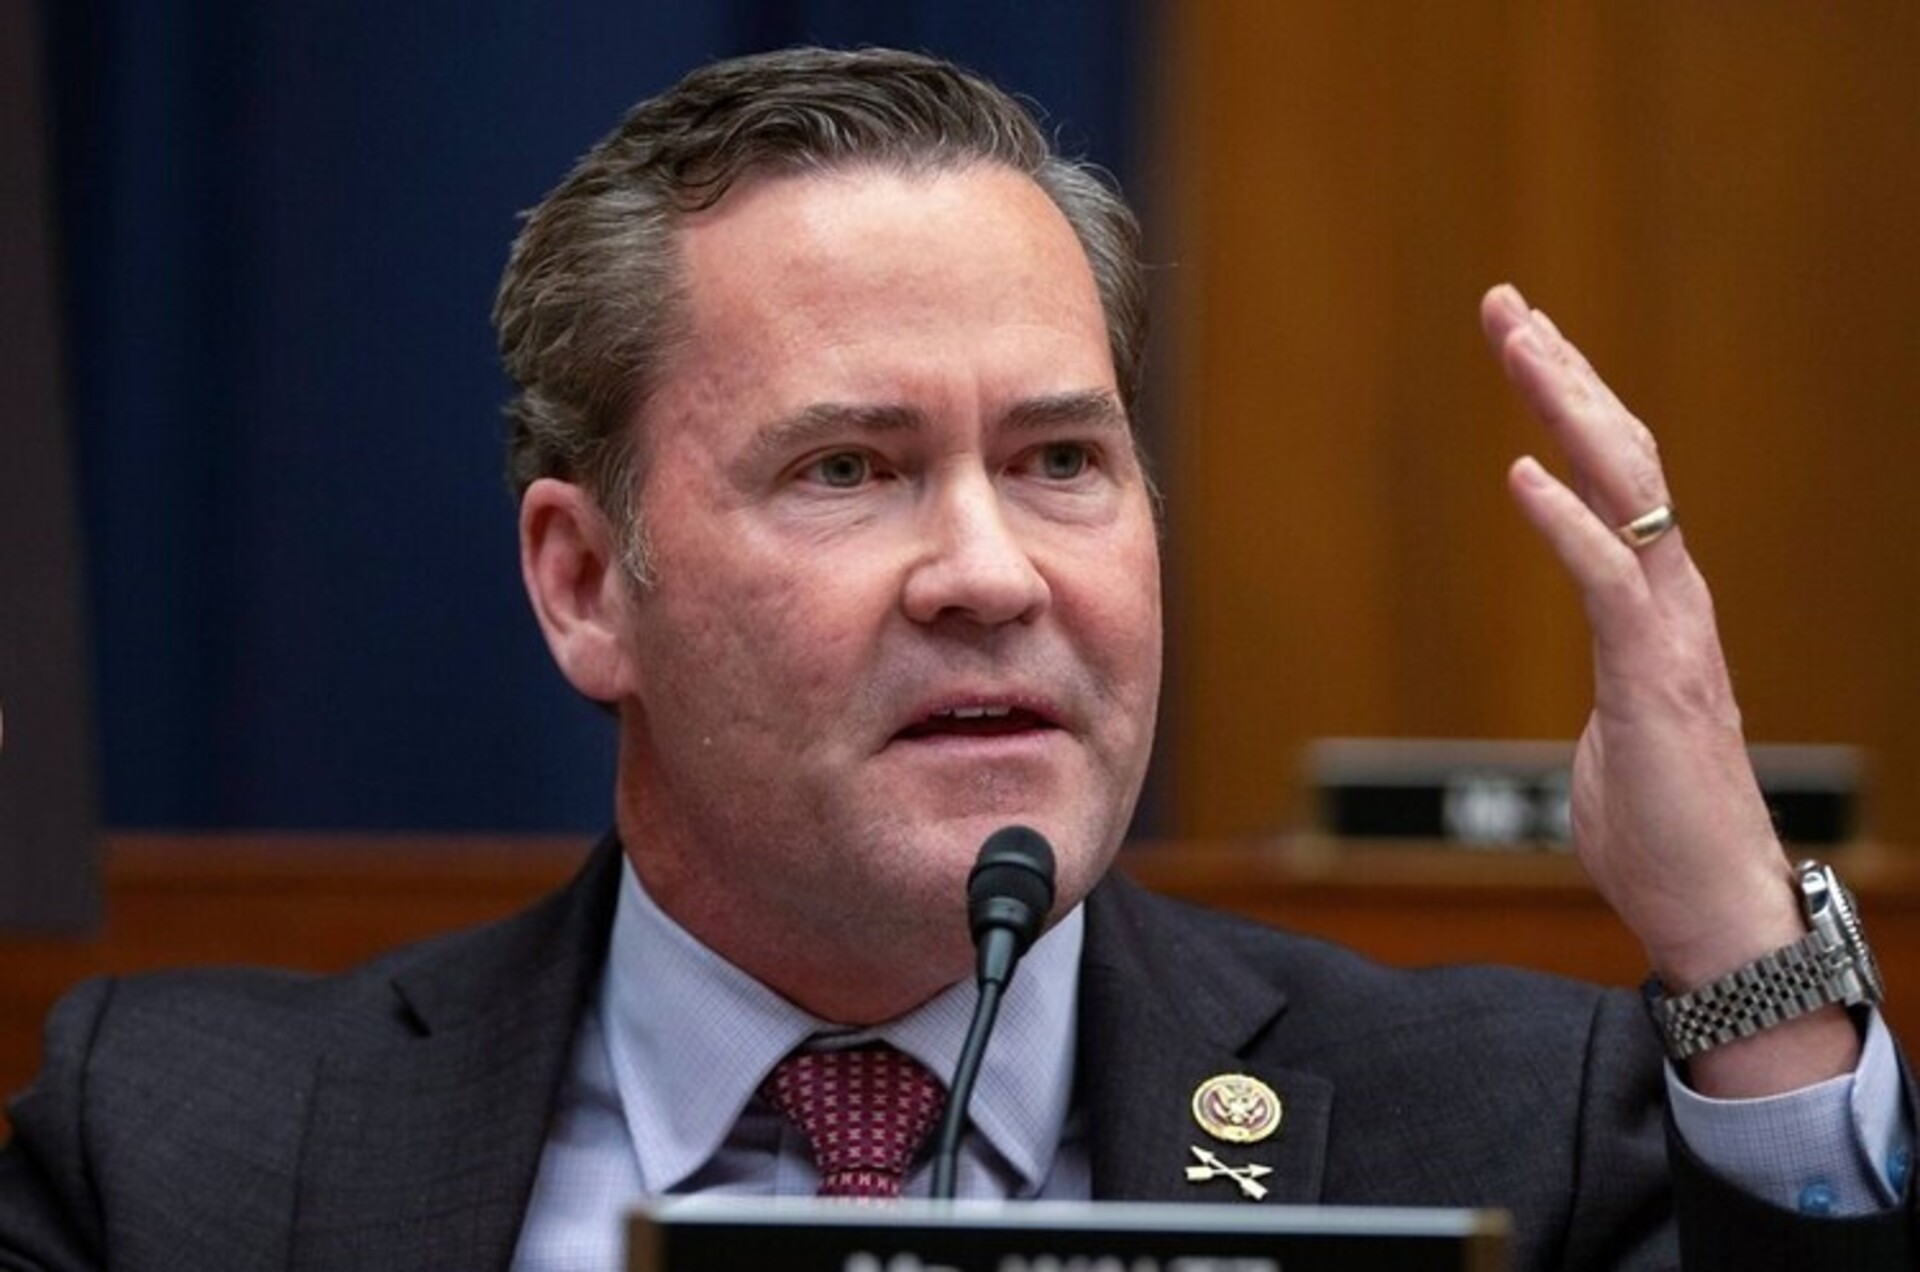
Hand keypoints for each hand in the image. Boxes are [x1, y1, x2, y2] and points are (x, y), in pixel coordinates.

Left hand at [1480, 284, 1857, 1093]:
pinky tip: (1523, 475)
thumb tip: (1594, 706)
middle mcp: (1672, 601)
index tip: (1528, 342)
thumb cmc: (1661, 834)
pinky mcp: (1657, 678)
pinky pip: (1613, 583)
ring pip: (1630, 491)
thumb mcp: (1615, 742)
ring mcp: (1671, 632)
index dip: (1572, 407)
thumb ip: (1608, 695)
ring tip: (1520, 342)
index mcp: (1656, 608)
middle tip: (1508, 305)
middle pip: (1623, 457)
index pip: (1617, 481)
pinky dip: (1567, 525)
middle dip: (1565, 373)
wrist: (1714, 909)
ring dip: (1571, 411)